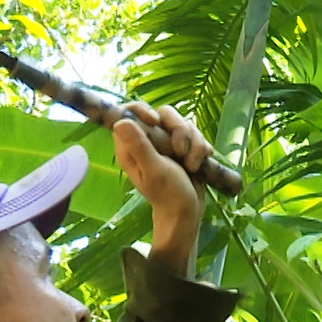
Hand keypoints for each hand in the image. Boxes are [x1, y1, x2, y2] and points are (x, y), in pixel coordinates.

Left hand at [111, 103, 209, 277]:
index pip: (131, 113)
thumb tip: (120, 122)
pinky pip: (196, 135)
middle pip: (164, 114)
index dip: (144, 110)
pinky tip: (199, 164)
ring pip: (184, 124)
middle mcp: (148, 141)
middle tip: (180, 151)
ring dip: (194, 144)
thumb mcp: (154, 170)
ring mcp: (167, 143)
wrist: (187, 212)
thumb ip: (139, 146)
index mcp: (132, 146)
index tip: (156, 121)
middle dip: (179, 130)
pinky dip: (201, 149)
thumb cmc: (167, 195)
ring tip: (192, 165)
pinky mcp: (183, 147)